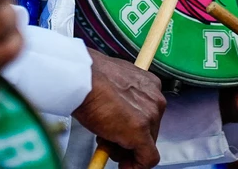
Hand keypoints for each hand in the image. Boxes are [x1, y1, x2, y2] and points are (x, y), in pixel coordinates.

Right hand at [73, 50, 166, 168]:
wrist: (82, 79)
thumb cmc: (89, 78)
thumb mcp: (113, 85)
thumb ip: (122, 99)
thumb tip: (117, 115)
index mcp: (149, 84)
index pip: (148, 114)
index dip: (134, 127)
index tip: (125, 134)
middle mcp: (155, 99)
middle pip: (150, 131)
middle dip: (130, 140)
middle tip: (112, 143)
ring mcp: (150, 116)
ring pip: (147, 145)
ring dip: (127, 150)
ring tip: (107, 145)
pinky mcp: (141, 133)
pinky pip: (147, 158)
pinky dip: (136, 166)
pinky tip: (124, 167)